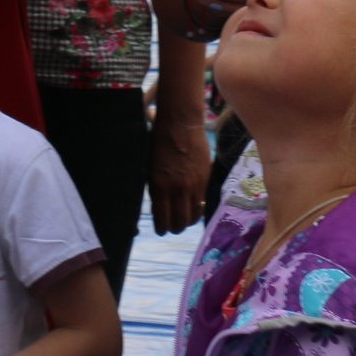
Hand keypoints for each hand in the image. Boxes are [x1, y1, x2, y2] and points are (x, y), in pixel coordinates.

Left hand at [149, 104, 211, 234]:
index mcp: (159, 186)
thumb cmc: (159, 142)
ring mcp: (193, 186)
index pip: (162, 218)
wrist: (181, 125)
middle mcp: (177, 190)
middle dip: (175, 228)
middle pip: (179, 222)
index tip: (160, 230)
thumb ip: (155, 187)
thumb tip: (158, 205)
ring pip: (193, 215)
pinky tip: (192, 209)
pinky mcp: (205, 180)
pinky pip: (202, 203)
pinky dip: (197, 209)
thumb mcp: (150, 167)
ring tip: (183, 221)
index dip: (161, 228)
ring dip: (187, 221)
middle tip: (172, 228)